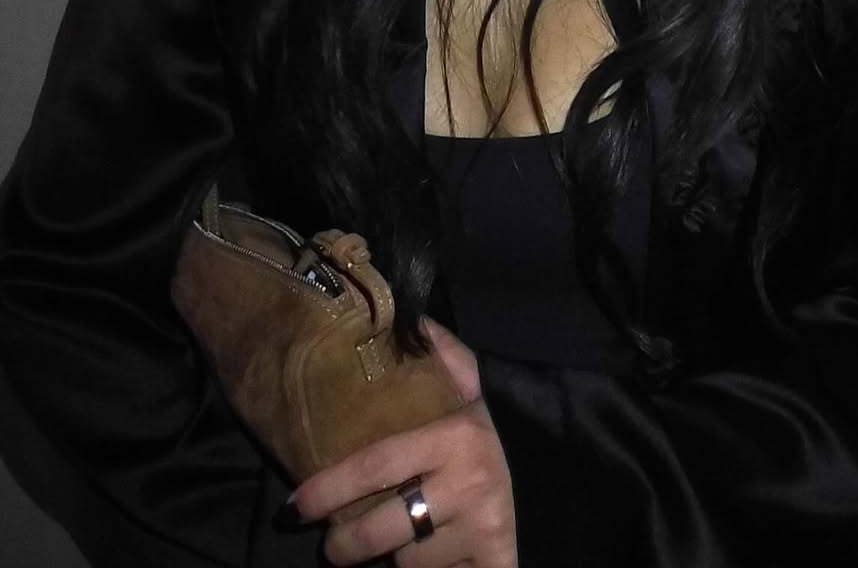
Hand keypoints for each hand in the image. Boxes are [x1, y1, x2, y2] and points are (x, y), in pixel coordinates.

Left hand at [290, 318, 517, 566]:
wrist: (564, 476)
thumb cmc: (494, 426)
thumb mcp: (469, 383)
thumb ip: (434, 352)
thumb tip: (394, 314)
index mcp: (456, 436)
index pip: (373, 467)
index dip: (326, 490)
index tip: (293, 506)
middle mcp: (470, 485)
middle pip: (381, 531)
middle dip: (345, 542)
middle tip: (333, 541)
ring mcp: (483, 531)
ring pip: (407, 563)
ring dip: (394, 557)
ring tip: (399, 538)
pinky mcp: (496, 565)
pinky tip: (431, 559)